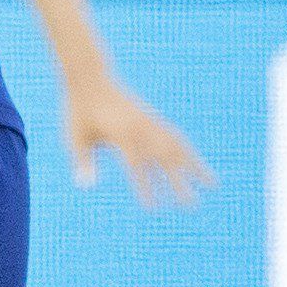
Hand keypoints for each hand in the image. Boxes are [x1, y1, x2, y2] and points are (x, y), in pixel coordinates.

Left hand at [59, 64, 210, 203]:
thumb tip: (86, 185)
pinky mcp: (152, 118)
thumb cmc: (79, 110)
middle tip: (191, 206)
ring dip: (195, 166)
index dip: (145, 187)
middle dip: (178, 184)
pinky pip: (175, 137)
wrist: (89, 78)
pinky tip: (196, 164)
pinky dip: (187, 151)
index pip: (137, 165)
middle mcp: (140, 128)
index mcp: (121, 133)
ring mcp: (149, 122)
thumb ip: (82, 160)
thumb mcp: (75, 136)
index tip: (153, 208)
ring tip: (212, 184)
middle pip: (165, 160)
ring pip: (178, 147)